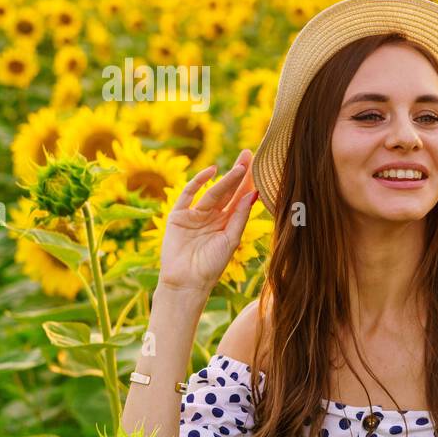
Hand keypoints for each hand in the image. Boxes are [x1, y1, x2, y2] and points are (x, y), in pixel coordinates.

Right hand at [156, 149, 259, 294]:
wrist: (187, 282)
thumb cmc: (212, 266)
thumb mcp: (231, 239)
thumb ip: (239, 216)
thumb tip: (252, 193)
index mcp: (227, 222)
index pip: (239, 198)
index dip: (248, 183)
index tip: (259, 166)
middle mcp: (212, 216)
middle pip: (227, 190)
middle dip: (238, 173)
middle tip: (248, 155)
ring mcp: (195, 214)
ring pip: (212, 191)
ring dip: (225, 178)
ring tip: (240, 167)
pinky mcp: (178, 215)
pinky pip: (188, 194)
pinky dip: (197, 182)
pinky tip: (211, 172)